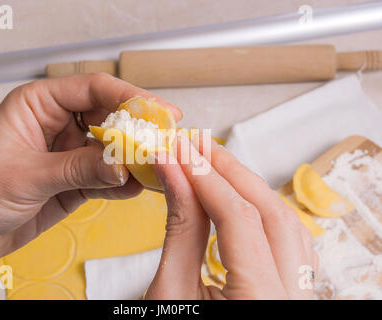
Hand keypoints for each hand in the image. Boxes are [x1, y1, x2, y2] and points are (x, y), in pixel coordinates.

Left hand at [0, 73, 181, 283]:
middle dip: (137, 130)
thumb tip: (122, 166)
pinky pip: (104, 178)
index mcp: (39, 105)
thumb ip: (78, 169)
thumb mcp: (27, 176)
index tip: (160, 111)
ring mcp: (68, 154)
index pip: (93, 89)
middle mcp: (57, 125)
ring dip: (133, 159)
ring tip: (159, 167)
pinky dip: (121, 184)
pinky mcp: (73, 181)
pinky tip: (137, 188)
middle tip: (165, 143)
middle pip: (108, 118)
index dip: (130, 96)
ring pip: (110, 149)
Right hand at [147, 132, 317, 298]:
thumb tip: (172, 173)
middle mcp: (292, 298)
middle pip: (271, 213)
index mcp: (261, 304)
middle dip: (230, 171)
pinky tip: (238, 193)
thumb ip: (179, 229)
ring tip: (213, 162)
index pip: (239, 221)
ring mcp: (299, 293)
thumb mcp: (171, 293)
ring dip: (248, 186)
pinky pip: (288, 238)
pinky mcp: (293, 288)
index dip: (206, 179)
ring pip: (286, 222)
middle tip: (195, 145)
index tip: (178, 151)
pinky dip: (261, 208)